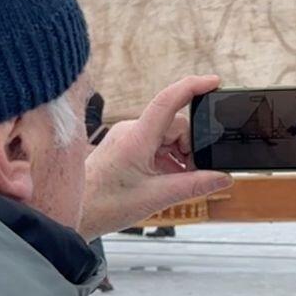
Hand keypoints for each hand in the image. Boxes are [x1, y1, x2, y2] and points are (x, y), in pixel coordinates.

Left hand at [78, 74, 231, 238]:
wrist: (73, 213)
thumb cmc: (104, 205)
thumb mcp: (157, 197)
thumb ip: (194, 186)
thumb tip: (222, 178)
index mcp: (137, 137)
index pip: (169, 100)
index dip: (194, 86)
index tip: (215, 82)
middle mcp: (131, 131)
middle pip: (175, 126)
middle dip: (190, 149)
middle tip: (193, 176)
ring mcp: (127, 138)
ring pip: (167, 138)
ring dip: (178, 157)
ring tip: (176, 183)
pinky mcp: (125, 147)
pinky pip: (155, 146)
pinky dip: (167, 161)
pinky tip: (166, 181)